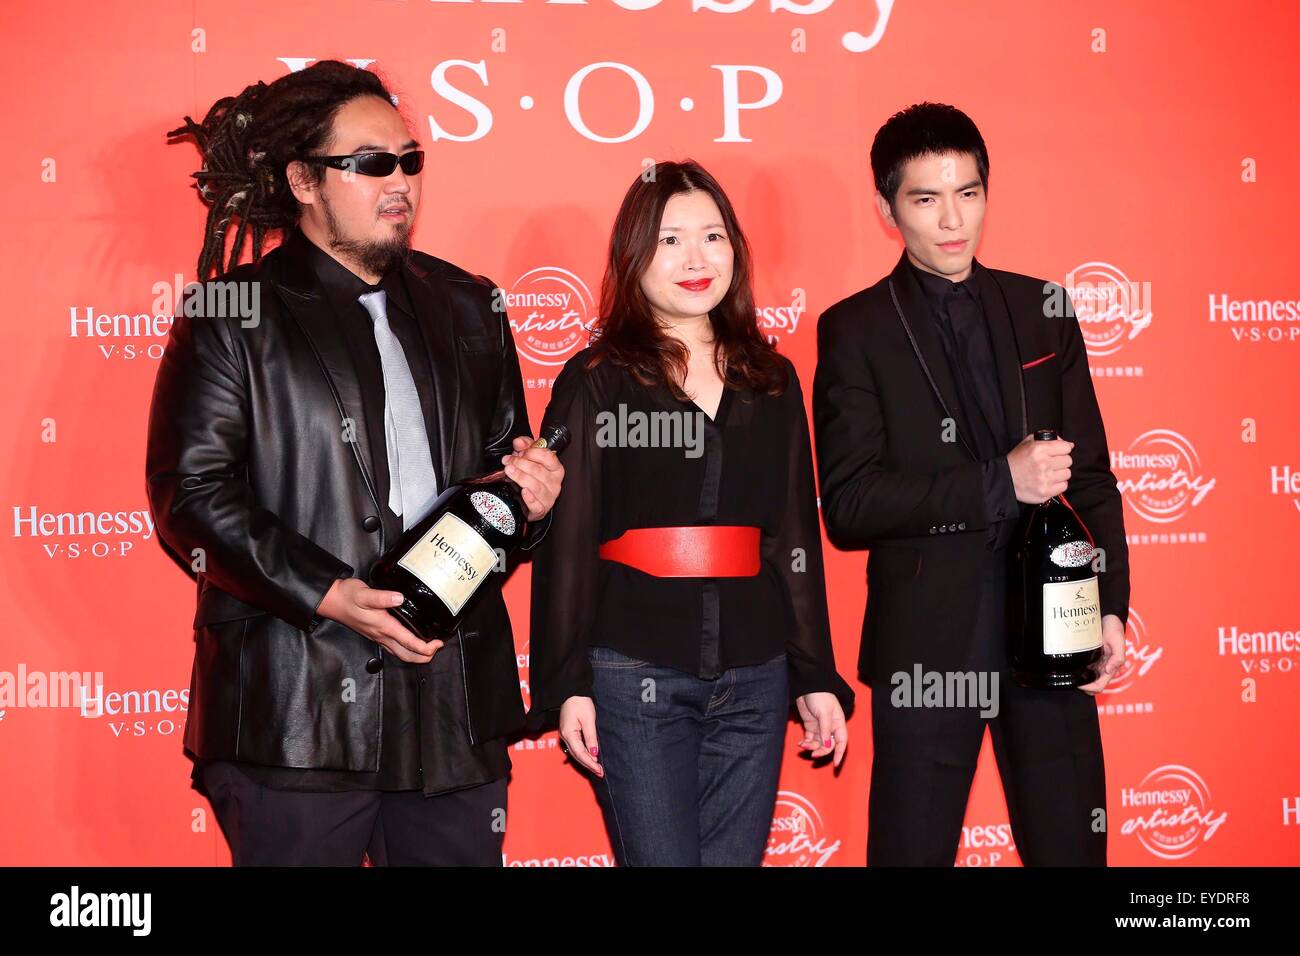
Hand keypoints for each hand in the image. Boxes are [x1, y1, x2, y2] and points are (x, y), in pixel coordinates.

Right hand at [315, 578, 442, 663]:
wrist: (332, 600)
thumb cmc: (347, 596)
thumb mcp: (364, 594)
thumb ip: (382, 597)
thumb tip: (399, 598)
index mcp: (383, 627)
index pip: (408, 643)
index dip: (426, 647)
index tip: (438, 643)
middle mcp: (381, 635)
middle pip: (406, 655)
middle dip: (424, 656)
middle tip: (438, 648)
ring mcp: (378, 637)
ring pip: (400, 653)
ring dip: (416, 655)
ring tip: (429, 648)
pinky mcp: (375, 634)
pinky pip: (394, 648)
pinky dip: (406, 649)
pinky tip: (412, 642)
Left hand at [501, 435, 563, 521]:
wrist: (526, 499)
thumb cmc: (531, 476)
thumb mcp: (528, 457)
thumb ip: (525, 445)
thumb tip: (519, 441)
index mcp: (555, 468)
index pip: (548, 457)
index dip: (532, 453)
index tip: (520, 451)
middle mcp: (555, 482)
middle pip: (539, 471)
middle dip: (521, 464)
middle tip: (508, 461)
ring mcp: (549, 497)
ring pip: (537, 486)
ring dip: (521, 477)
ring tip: (509, 471)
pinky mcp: (541, 510)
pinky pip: (537, 505)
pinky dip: (530, 499)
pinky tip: (523, 492)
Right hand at [558, 696, 602, 776]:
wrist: (572, 691)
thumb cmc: (580, 703)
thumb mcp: (589, 719)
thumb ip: (591, 737)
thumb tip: (594, 753)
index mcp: (568, 733)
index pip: (580, 753)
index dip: (590, 763)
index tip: (600, 770)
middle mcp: (565, 736)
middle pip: (577, 755)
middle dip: (589, 765)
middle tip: (600, 773)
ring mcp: (565, 735)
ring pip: (576, 753)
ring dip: (586, 761)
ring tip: (597, 768)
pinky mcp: (568, 732)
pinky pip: (575, 747)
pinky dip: (583, 754)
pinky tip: (590, 758)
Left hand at [795, 692, 847, 766]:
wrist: (807, 686)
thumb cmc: (820, 696)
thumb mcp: (824, 712)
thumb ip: (825, 729)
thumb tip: (827, 745)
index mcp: (838, 723)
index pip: (842, 742)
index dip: (840, 753)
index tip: (835, 764)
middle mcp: (830, 727)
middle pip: (828, 745)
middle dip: (821, 751)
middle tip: (812, 754)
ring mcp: (820, 727)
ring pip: (818, 743)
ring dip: (811, 747)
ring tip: (803, 746)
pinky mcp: (810, 726)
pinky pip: (810, 739)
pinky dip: (805, 743)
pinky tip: (800, 744)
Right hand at [1008, 432, 1072, 503]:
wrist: (1004, 479)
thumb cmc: (1017, 461)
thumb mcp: (1029, 443)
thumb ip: (1049, 439)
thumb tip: (1069, 445)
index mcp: (1038, 449)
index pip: (1066, 447)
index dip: (1061, 450)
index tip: (1056, 453)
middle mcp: (1043, 463)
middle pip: (1068, 461)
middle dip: (1060, 461)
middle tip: (1050, 464)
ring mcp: (1045, 479)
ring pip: (1067, 474)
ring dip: (1059, 473)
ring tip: (1048, 473)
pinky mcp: (1045, 492)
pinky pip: (1064, 486)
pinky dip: (1058, 484)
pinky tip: (1048, 481)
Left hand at [1077, 614, 1125, 694]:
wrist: (1110, 620)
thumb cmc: (1115, 631)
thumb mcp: (1119, 643)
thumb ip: (1117, 658)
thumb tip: (1109, 671)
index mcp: (1111, 667)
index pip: (1099, 685)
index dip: (1089, 688)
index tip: (1078, 685)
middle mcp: (1103, 667)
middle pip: (1091, 684)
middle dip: (1082, 686)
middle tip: (1070, 681)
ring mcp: (1096, 662)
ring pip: (1087, 678)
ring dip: (1079, 679)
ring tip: (1068, 676)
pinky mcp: (1090, 656)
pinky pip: (1084, 667)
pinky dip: (1078, 671)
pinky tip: (1070, 668)